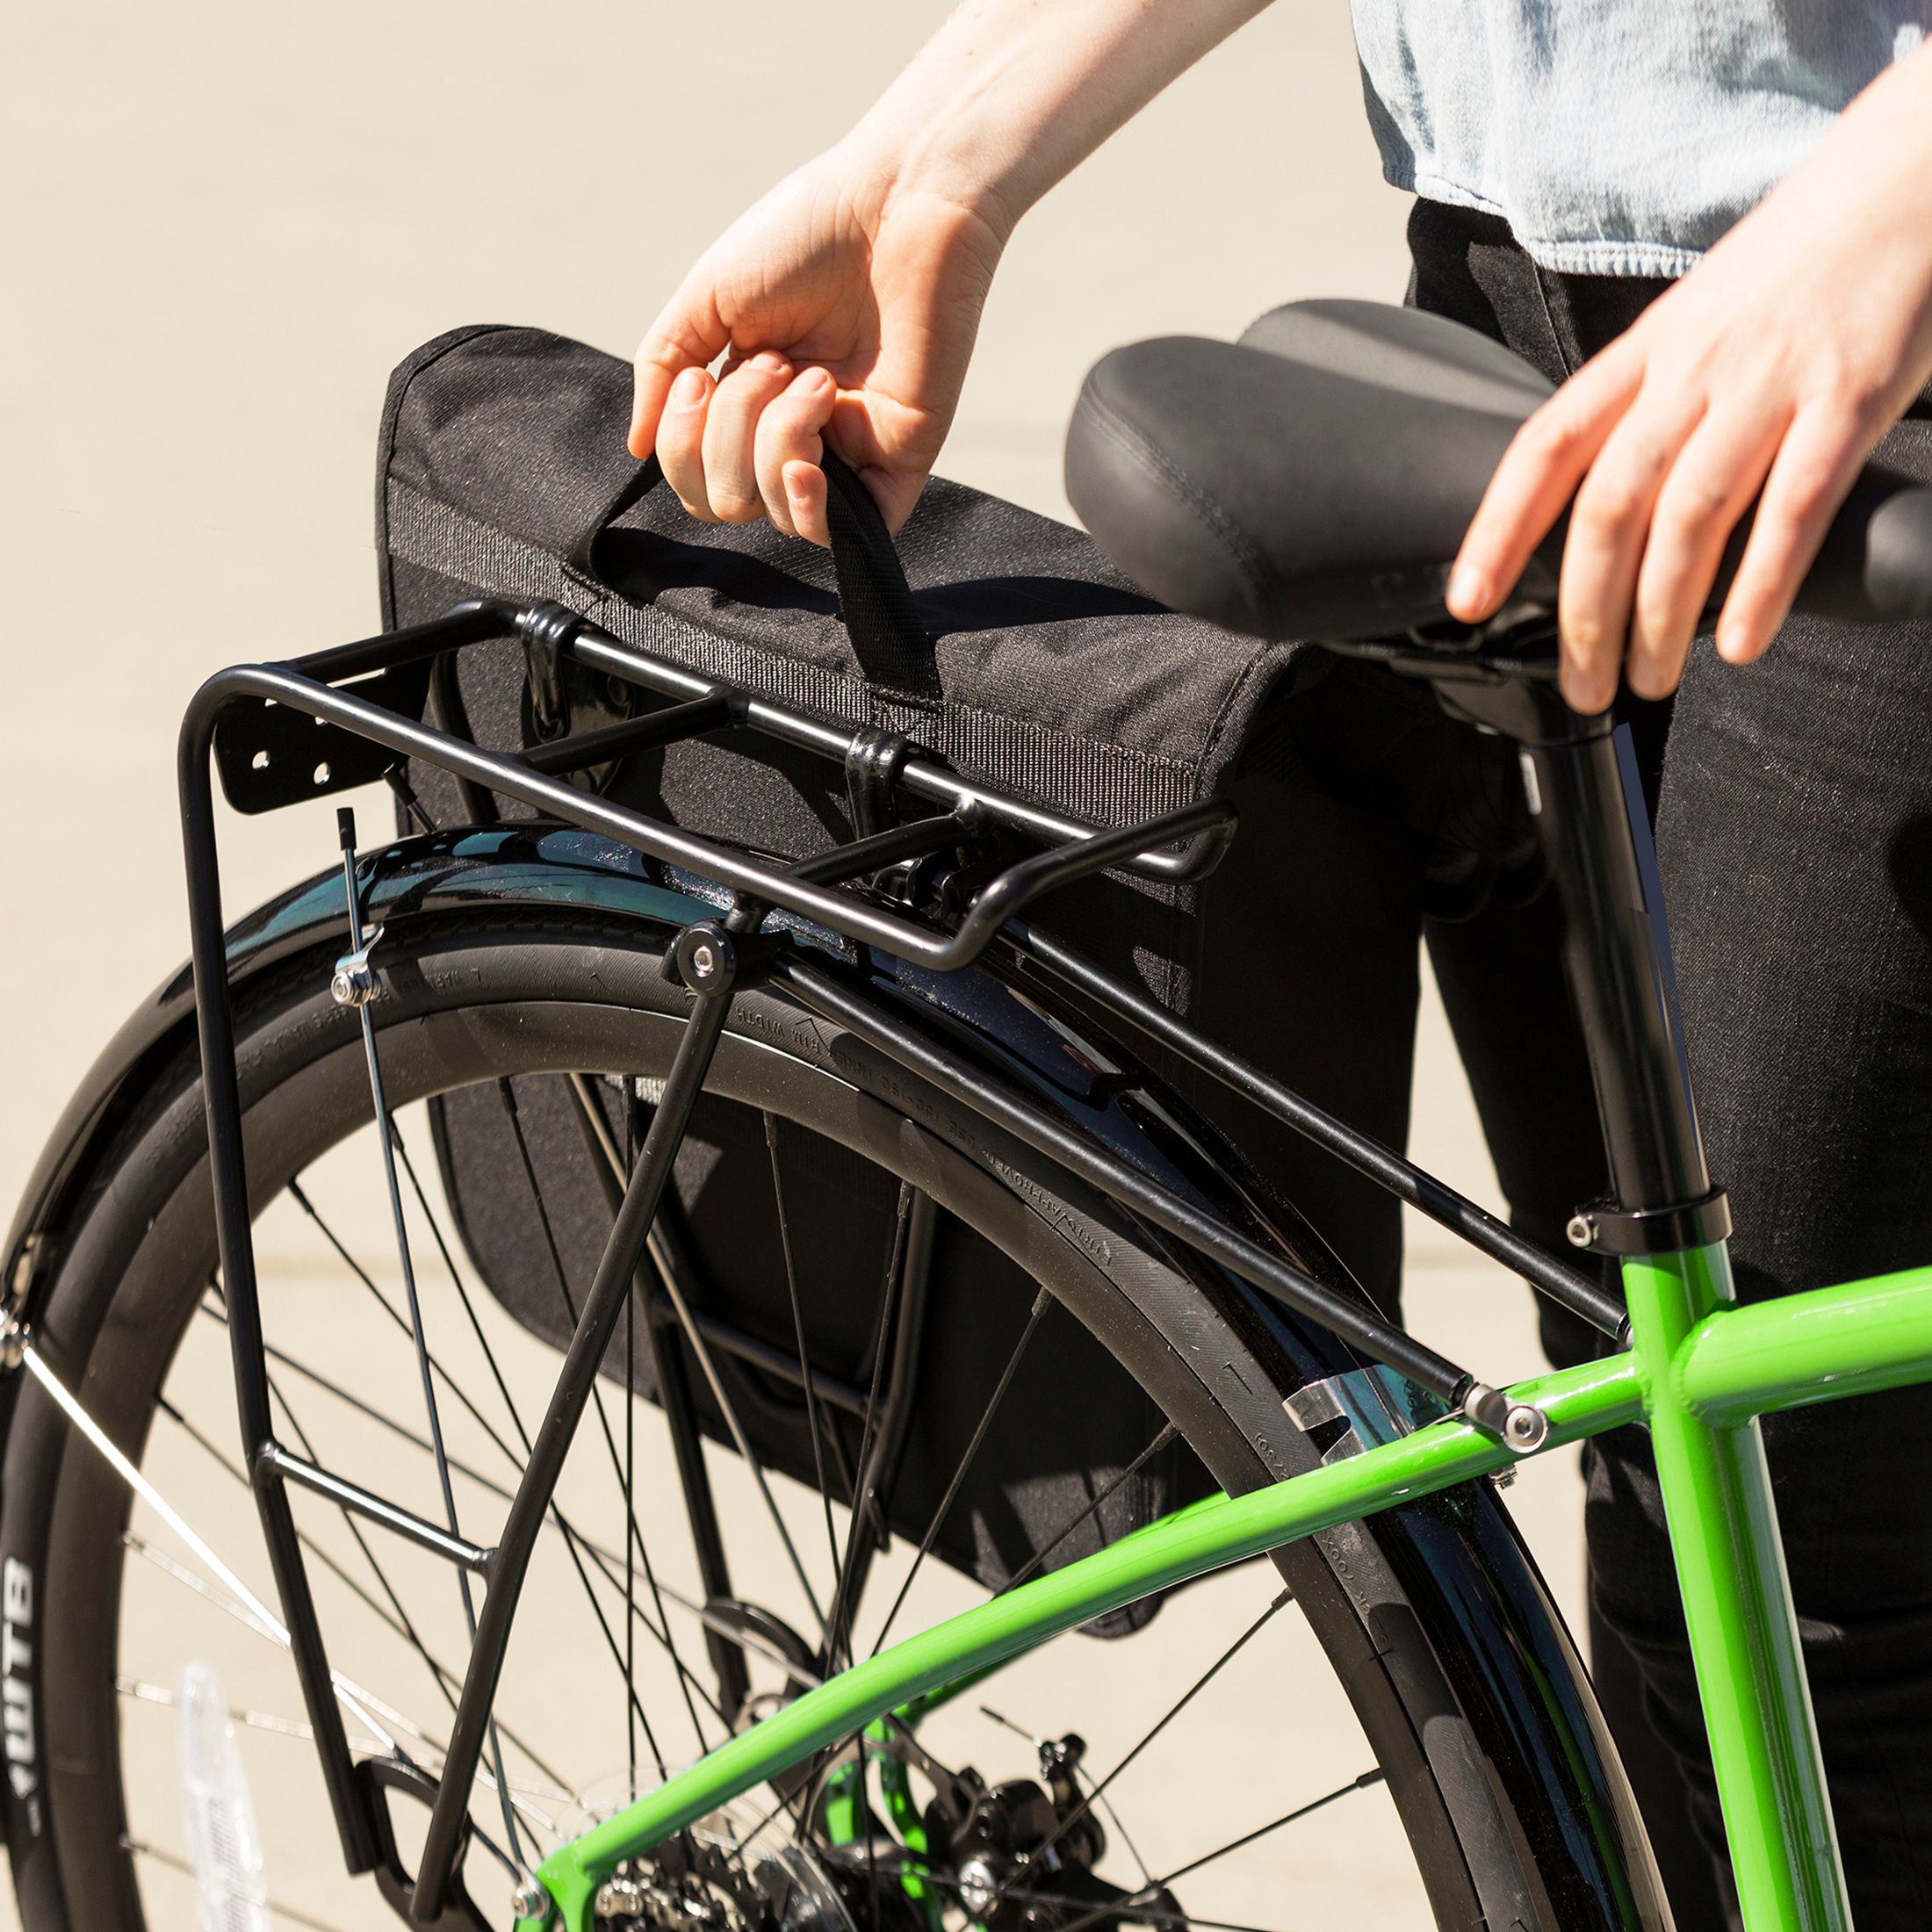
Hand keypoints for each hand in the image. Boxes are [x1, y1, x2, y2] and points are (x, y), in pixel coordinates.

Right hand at [628, 147, 1006, 545]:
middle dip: (728, 432)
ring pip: (773, 512)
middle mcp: (796, 434)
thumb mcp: (705, 298)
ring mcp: (846, 454)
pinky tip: (807, 462)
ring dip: (772, 440)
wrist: (896, 207)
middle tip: (775, 362)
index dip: (680, 441)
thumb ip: (660, 369)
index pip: (694, 476)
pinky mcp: (895, 464)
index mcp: (750, 399)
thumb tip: (637, 448)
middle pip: (725, 501)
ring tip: (815, 376)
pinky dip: (806, 505)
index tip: (701, 375)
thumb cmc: (806, 236)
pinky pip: (837, 534)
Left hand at [1446, 46, 1931, 711]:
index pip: (1544, 448)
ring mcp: (1769, 383)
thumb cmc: (1800, 262)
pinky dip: (1762, 586)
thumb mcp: (1698, 319)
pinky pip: (1794, 508)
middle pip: (1609, 508)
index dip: (1498, 531)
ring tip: (1650, 679)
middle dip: (1584, 614)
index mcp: (1646, 351)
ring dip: (1660, 618)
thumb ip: (1652, 402)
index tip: (1468, 602)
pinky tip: (1739, 644)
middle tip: (1583, 685)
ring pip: (1687, 520)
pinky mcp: (1850, 398)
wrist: (1908, 173)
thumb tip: (1607, 504)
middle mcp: (1693, 370)